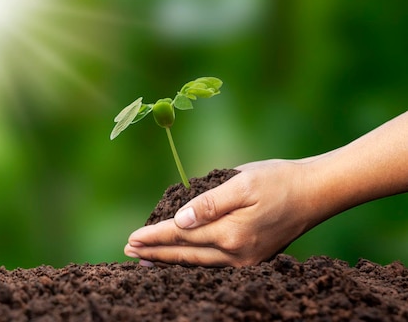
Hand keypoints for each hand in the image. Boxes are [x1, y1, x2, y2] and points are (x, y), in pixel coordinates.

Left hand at [124, 159, 317, 266]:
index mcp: (231, 233)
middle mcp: (236, 254)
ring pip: (197, 264)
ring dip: (169, 260)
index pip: (181, 236)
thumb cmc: (278, 180)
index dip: (154, 236)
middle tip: (129, 250)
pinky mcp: (251, 261)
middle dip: (155, 253)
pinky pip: (211, 265)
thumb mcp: (242, 182)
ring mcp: (245, 262)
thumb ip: (209, 203)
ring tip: (146, 260)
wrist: (316, 193)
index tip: (131, 238)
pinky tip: (179, 259)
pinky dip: (190, 262)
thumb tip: (179, 220)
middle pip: (184, 255)